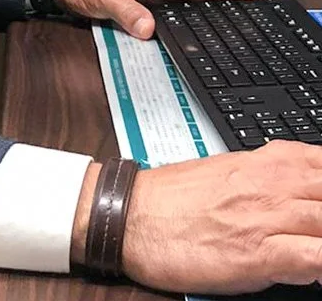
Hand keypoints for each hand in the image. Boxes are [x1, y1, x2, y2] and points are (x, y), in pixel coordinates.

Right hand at [72, 142, 321, 292]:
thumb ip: (266, 179)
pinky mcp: (260, 254)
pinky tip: (318, 270)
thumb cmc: (171, 199)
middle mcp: (272, 186)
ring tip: (321, 240)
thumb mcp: (224, 173)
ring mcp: (268, 219)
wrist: (131, 217)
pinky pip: (315, 258)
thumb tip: (298, 194)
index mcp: (265, 163)